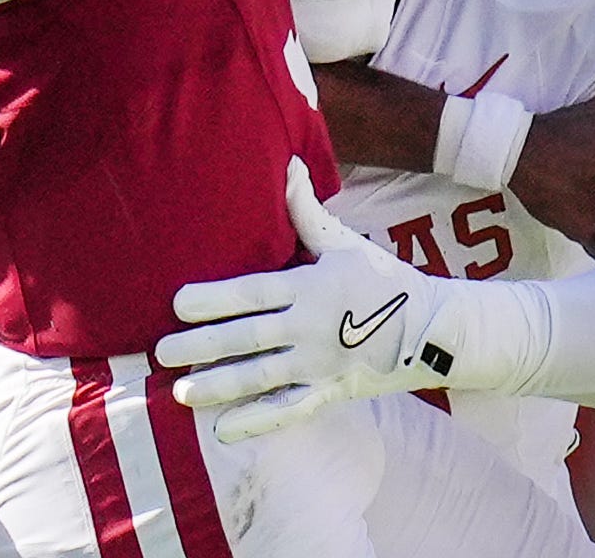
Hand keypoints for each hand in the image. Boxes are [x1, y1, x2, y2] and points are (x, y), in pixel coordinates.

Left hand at [157, 163, 532, 440]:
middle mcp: (310, 327)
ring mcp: (319, 364)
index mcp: (310, 286)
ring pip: (261, 377)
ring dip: (219, 385)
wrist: (432, 328)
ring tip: (181, 392)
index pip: (253, 292)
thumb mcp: (344, 243)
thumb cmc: (382, 279)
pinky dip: (256, 422)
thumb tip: (288, 165)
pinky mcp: (330, 393)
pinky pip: (288, 410)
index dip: (215, 298)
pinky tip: (223, 430)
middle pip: (248, 337)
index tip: (178, 303)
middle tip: (162, 351)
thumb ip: (307, 211)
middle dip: (202, 345)